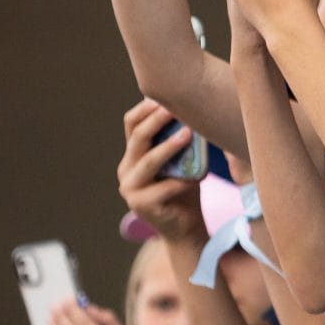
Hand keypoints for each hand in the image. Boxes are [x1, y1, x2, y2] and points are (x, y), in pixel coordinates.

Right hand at [118, 99, 207, 242]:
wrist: (186, 228)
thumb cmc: (185, 189)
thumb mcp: (181, 161)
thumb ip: (178, 141)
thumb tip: (195, 110)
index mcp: (132, 155)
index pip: (131, 124)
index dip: (145, 108)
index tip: (165, 96)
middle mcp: (126, 170)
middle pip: (137, 138)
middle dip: (156, 120)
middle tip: (176, 109)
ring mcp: (130, 189)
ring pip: (148, 161)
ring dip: (169, 147)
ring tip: (188, 134)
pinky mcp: (141, 205)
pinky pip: (164, 186)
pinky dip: (183, 180)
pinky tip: (199, 176)